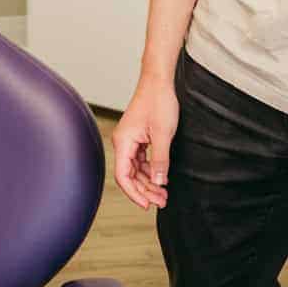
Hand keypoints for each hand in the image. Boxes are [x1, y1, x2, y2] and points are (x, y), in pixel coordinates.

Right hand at [112, 74, 177, 210]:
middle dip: (145, 190)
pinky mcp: (138, 137)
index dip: (135, 193)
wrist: (159, 81)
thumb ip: (160, 160)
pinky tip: (161, 177)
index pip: (123, 176)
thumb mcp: (163, 134)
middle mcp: (123, 142)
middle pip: (129, 175)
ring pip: (136, 169)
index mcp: (123, 142)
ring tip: (164, 194)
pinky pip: (141, 160)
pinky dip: (150, 170)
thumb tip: (159, 182)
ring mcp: (130, 140)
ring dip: (149, 182)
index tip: (148, 204)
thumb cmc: (158, 101)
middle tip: (162, 201)